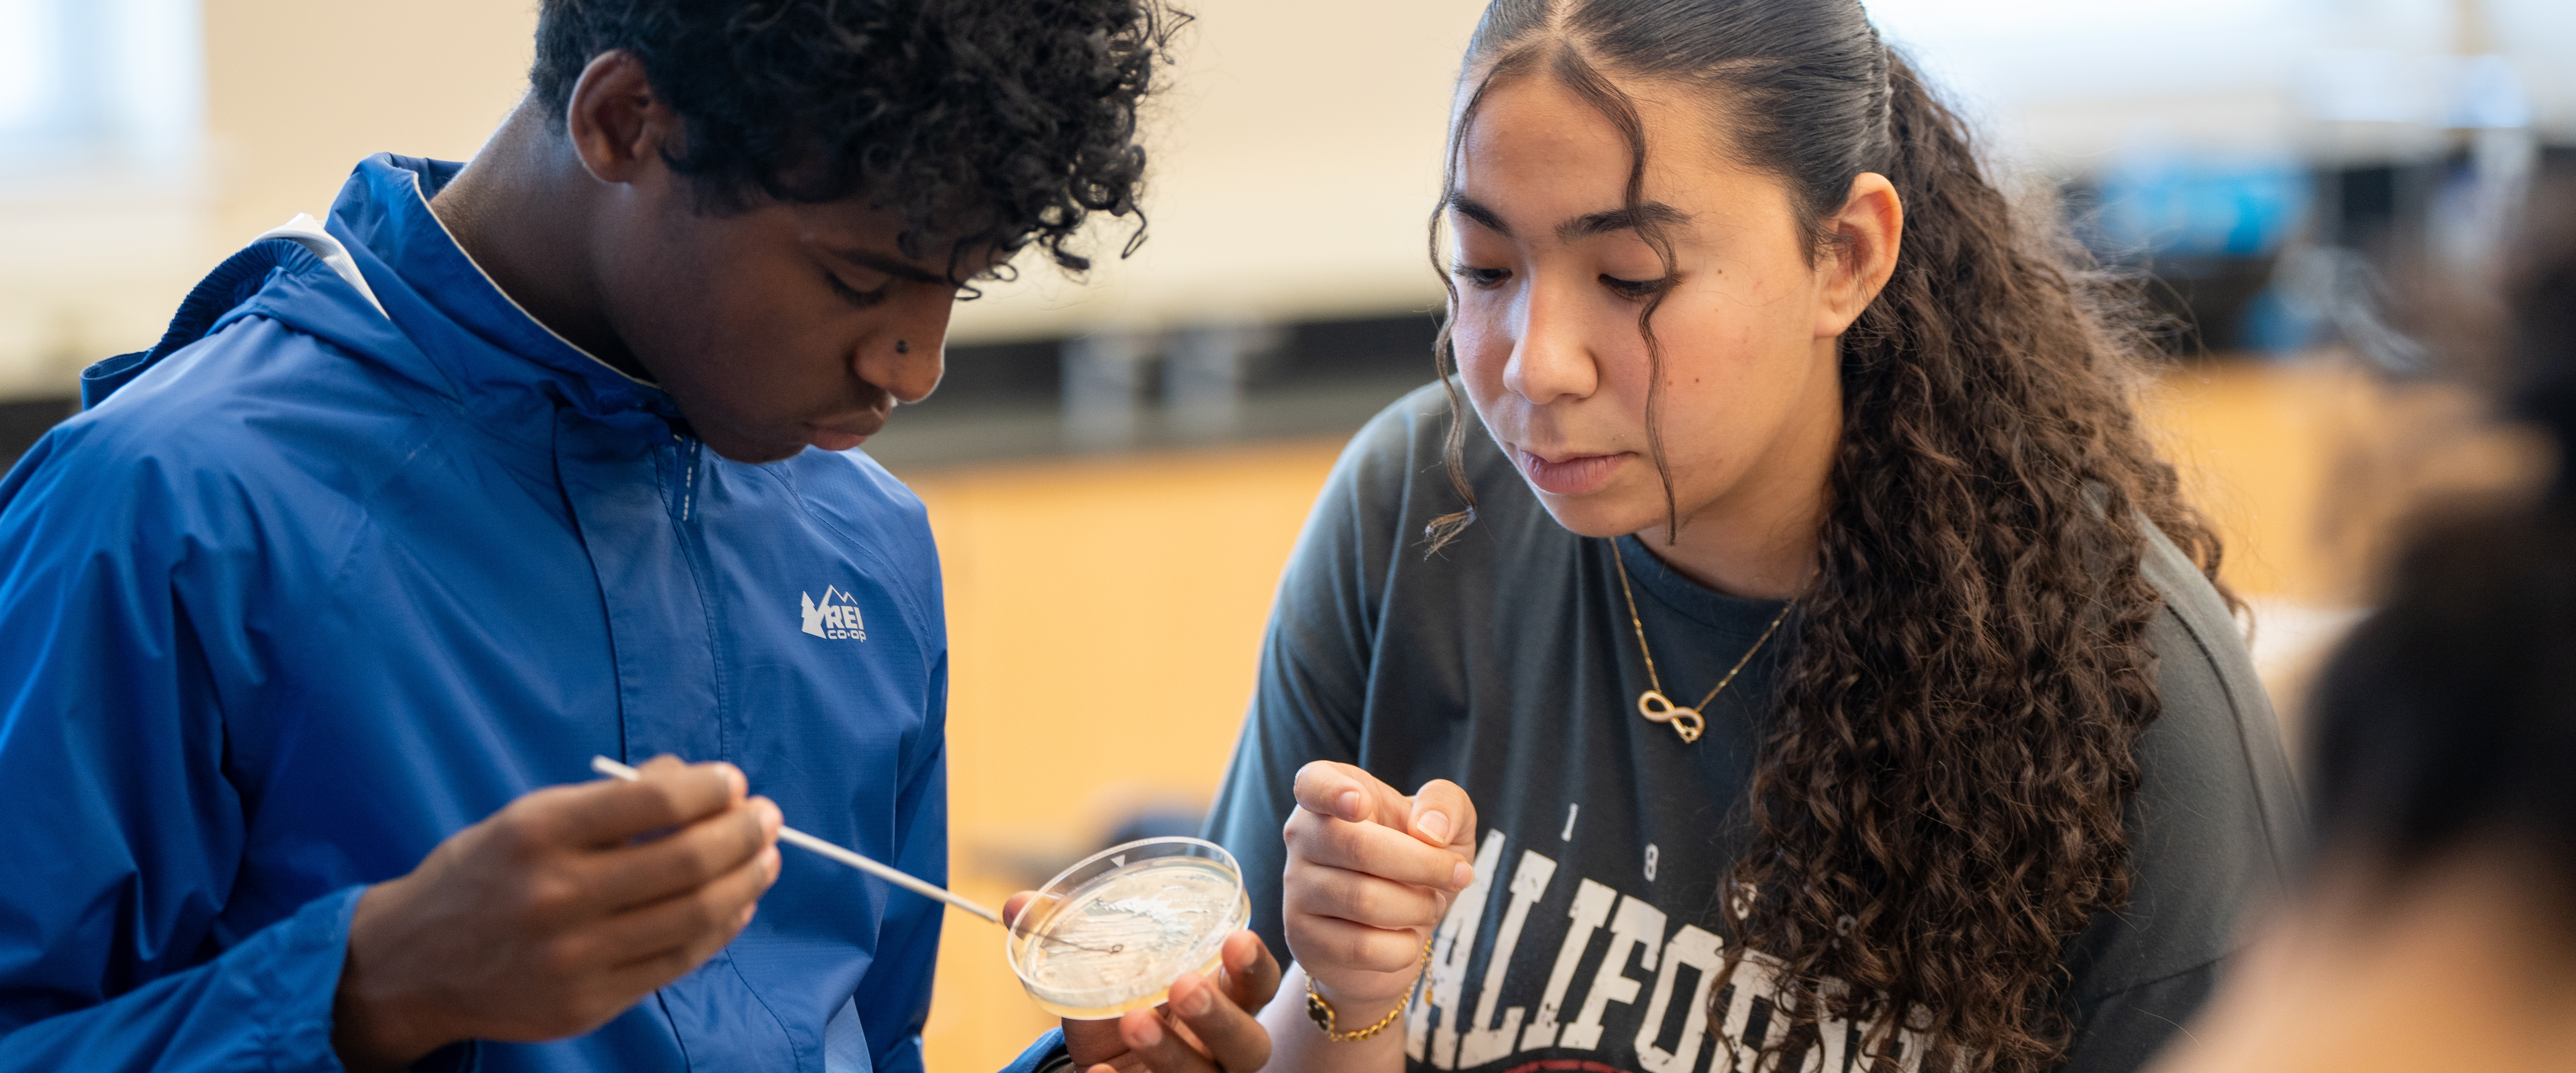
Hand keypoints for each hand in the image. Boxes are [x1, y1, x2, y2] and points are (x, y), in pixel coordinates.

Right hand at [332, 756, 783, 1070]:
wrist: (411, 964)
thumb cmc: (483, 874)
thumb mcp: (529, 816)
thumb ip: (612, 800)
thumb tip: (699, 780)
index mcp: (539, 833)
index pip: (654, 801)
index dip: (710, 788)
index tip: (734, 781)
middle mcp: (557, 895)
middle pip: (686, 861)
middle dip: (744, 833)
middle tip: (768, 818)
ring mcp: (574, 957)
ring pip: (694, 916)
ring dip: (746, 881)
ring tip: (766, 858)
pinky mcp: (588, 1003)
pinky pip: (677, 962)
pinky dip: (719, 929)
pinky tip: (737, 905)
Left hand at [1007, 893, 1282, 1072]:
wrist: (1100, 1062)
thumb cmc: (1117, 1003)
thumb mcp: (1100, 967)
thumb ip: (1070, 933)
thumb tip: (1019, 905)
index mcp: (1223, 997)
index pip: (1258, 985)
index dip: (1255, 965)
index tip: (1236, 939)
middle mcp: (1221, 1046)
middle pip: (1249, 1041)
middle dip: (1221, 1015)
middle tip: (1183, 987)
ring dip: (1172, 1052)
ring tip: (1134, 1020)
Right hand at [1282, 762, 1477, 1014]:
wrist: (1394, 931)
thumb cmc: (1417, 863)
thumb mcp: (1445, 825)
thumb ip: (1446, 804)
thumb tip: (1430, 830)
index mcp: (1330, 793)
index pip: (1314, 784)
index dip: (1333, 793)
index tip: (1360, 803)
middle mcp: (1302, 836)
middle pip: (1360, 848)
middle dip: (1425, 865)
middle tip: (1459, 875)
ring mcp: (1296, 889)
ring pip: (1365, 901)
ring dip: (1420, 907)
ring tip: (1430, 905)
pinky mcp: (1303, 938)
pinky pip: (1362, 947)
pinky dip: (1404, 947)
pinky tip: (1405, 937)